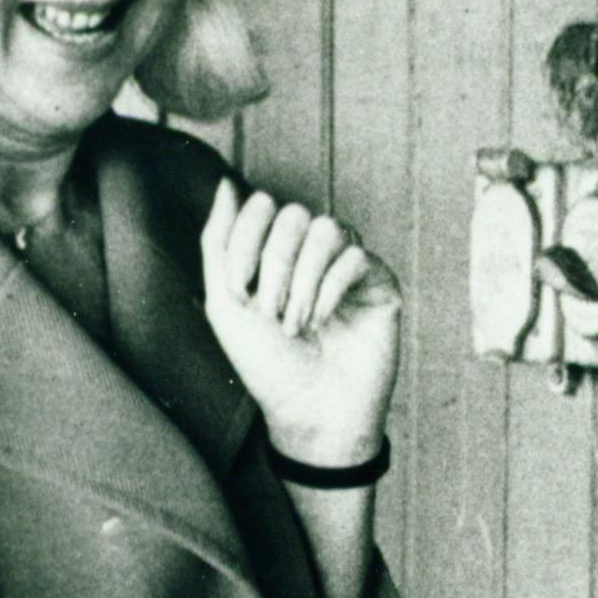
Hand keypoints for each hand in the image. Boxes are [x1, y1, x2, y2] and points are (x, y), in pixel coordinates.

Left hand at [200, 181, 401, 466]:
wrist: (310, 412)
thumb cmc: (267, 365)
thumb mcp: (224, 303)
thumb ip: (218, 241)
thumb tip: (226, 185)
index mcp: (274, 252)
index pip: (261, 207)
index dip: (245, 241)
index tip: (238, 289)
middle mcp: (311, 253)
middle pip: (293, 214)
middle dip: (275, 264)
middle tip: (271, 313)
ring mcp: (347, 266)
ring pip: (327, 229)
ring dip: (304, 280)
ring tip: (298, 323)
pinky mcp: (379, 284)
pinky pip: (357, 258)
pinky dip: (332, 290)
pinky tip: (325, 322)